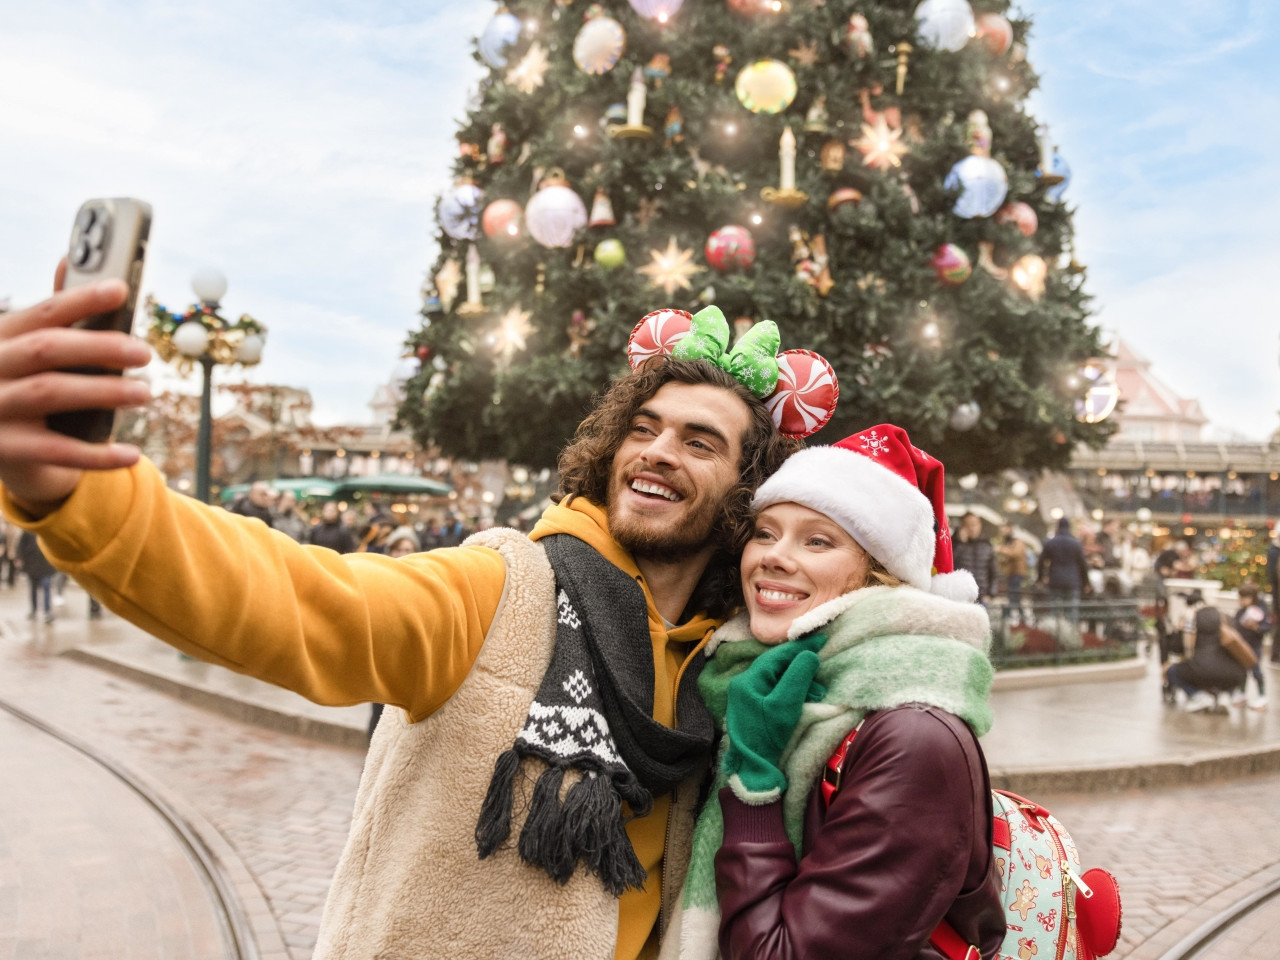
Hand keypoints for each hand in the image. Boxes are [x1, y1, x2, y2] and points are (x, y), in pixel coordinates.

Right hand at [0, 261, 150, 513]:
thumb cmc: (22, 382)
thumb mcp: (27, 346)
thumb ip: (50, 313)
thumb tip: (69, 258)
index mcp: (1, 336)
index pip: (42, 313)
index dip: (82, 298)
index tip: (122, 288)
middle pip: (46, 349)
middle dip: (100, 347)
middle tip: (146, 352)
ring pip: (50, 392)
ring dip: (104, 391)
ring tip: (145, 393)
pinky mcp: (6, 448)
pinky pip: (55, 451)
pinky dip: (96, 454)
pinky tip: (131, 454)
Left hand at [723, 634, 826, 797]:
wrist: (753, 771)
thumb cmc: (768, 736)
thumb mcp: (785, 704)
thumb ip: (798, 676)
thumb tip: (809, 655)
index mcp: (748, 680)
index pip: (778, 655)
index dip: (801, 646)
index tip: (822, 638)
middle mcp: (744, 685)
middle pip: (777, 666)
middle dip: (801, 666)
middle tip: (821, 670)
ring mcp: (747, 698)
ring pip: (778, 680)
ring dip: (799, 682)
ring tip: (817, 691)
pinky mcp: (753, 710)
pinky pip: (775, 692)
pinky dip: (792, 693)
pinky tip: (805, 700)